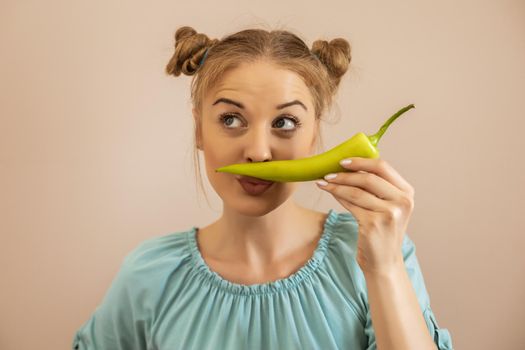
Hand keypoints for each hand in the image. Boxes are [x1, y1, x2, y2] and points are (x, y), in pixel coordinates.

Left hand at [317, 157, 414, 275]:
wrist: (383, 262)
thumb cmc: (382, 232)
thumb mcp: (388, 207)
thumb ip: (377, 188)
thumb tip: (350, 165)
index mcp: (407, 193)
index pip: (383, 167)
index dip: (361, 161)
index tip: (343, 160)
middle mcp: (402, 202)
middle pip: (369, 178)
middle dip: (345, 173)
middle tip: (328, 172)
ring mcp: (389, 214)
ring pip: (356, 191)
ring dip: (336, 185)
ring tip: (323, 181)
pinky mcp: (373, 224)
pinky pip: (351, 205)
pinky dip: (337, 196)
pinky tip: (329, 192)